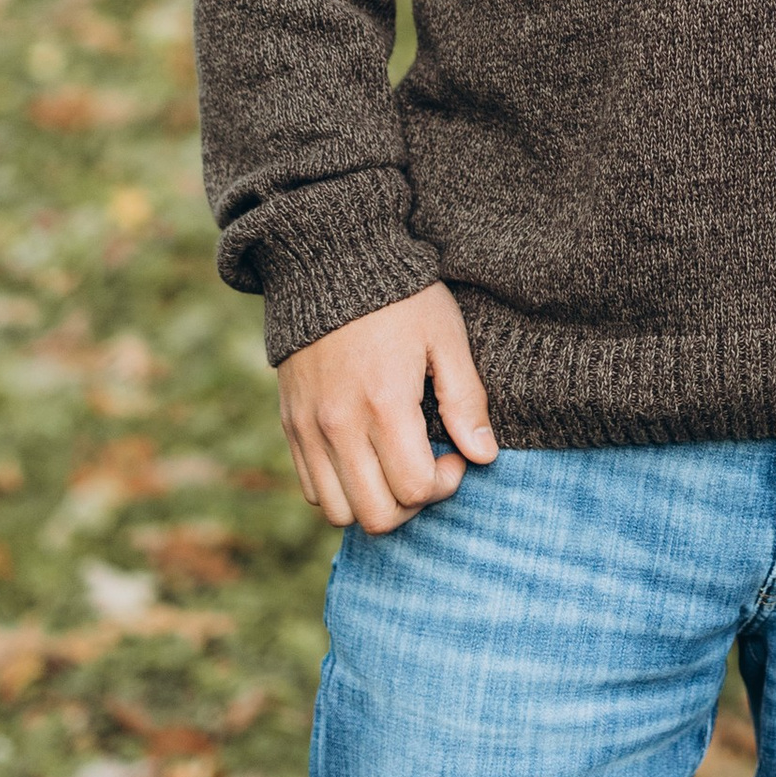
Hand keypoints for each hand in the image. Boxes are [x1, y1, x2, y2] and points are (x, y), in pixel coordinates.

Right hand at [276, 284, 495, 534]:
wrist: (331, 260)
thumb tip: (484, 455)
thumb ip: (465, 399)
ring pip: (338, 512)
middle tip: (430, 465)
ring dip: (375, 503)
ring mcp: (309, 429)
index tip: (457, 453)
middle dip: (414, 504)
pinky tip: (367, 458)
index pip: (414, 489)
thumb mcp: (445, 337)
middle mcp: (339, 426)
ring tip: (397, 466)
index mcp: (384, 404)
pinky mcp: (291, 424)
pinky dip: (342, 490)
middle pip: (376, 515)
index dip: (446, 483)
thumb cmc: (400, 296)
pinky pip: (312, 488)